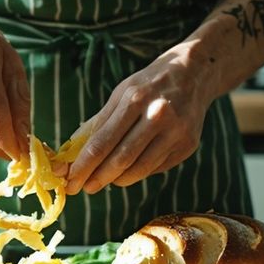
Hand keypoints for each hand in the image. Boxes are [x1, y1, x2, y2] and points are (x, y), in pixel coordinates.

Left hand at [65, 45, 214, 194]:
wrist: (193, 75)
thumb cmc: (149, 86)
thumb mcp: (121, 94)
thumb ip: (99, 122)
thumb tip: (73, 153)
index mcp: (135, 99)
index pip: (102, 142)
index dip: (84, 165)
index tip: (70, 180)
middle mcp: (157, 116)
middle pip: (121, 159)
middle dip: (98, 178)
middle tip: (85, 188)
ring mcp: (176, 132)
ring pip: (140, 169)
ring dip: (118, 180)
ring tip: (105, 181)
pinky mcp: (188, 145)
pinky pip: (156, 168)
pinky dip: (139, 172)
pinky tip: (130, 170)